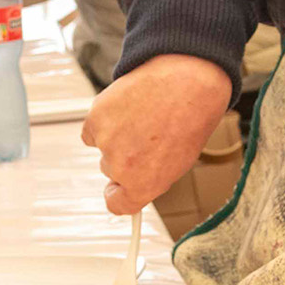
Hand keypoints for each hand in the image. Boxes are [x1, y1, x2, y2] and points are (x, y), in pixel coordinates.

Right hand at [82, 54, 234, 213]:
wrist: (187, 80)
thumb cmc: (191, 117)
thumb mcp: (180, 160)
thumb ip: (152, 175)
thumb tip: (137, 178)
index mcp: (145, 184)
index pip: (118, 204)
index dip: (118, 195)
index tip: (118, 189)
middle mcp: (122, 168)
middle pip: (112, 170)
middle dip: (124, 156)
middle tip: (145, 137)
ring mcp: (106, 142)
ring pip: (103, 146)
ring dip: (116, 135)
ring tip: (143, 117)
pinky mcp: (95, 118)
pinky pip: (92, 128)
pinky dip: (104, 121)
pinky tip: (126, 109)